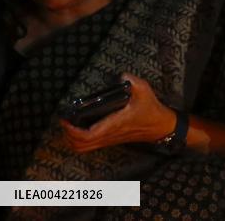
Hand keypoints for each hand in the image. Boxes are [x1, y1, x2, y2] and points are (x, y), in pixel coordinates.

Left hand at [60, 73, 176, 152]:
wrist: (160, 126)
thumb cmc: (150, 109)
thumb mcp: (144, 90)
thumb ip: (131, 80)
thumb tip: (120, 75)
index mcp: (114, 124)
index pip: (87, 135)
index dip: (71, 130)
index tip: (65, 119)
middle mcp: (109, 134)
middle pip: (79, 145)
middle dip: (67, 135)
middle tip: (64, 120)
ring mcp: (108, 139)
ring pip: (82, 148)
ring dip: (71, 139)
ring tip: (69, 125)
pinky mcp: (110, 140)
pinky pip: (89, 146)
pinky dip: (79, 140)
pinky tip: (79, 128)